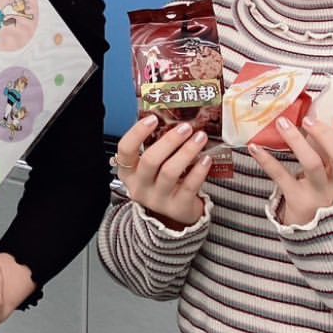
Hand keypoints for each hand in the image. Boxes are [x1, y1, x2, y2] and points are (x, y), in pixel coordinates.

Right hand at [111, 115, 211, 229]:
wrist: (173, 214)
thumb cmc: (162, 183)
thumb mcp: (151, 168)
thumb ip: (156, 147)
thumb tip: (172, 117)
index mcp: (129, 172)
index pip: (125, 150)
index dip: (137, 133)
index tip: (153, 118)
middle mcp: (139, 186)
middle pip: (150, 160)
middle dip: (170, 141)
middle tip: (186, 127)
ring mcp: (157, 199)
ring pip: (170, 172)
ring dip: (187, 151)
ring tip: (200, 137)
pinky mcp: (177, 207)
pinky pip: (189, 186)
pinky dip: (199, 170)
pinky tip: (206, 158)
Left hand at [250, 113, 332, 226]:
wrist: (319, 239)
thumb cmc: (327, 196)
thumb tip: (316, 116)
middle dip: (324, 134)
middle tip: (308, 119)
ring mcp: (320, 194)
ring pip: (312, 164)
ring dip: (296, 140)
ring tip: (282, 123)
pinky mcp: (298, 201)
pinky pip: (282, 177)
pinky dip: (267, 161)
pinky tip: (255, 147)